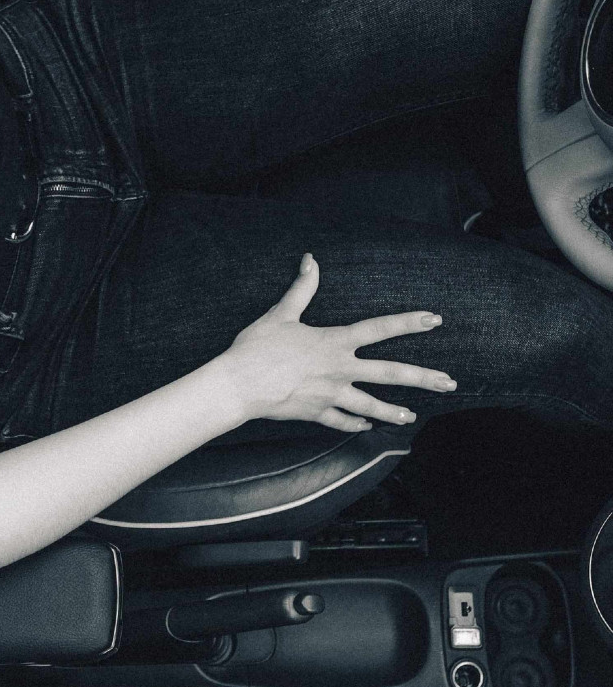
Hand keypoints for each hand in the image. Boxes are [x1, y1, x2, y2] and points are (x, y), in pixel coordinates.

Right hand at [216, 254, 457, 431]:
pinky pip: (342, 421)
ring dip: (394, 411)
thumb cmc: (256, 347)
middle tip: (449, 383)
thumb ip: (302, 288)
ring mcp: (331, 395)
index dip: (409, 322)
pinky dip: (355, 424)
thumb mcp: (280, 313)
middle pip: (390, 374)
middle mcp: (339, 369)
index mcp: (334, 341)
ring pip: (371, 405)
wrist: (238, 385)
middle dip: (423, 377)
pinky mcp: (316, 413)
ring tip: (411, 416)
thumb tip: (310, 259)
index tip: (435, 320)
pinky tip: (366, 427)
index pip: (380, 329)